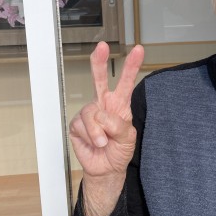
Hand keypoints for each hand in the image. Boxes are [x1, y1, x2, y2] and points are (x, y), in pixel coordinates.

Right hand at [69, 42, 143, 215]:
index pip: (126, 82)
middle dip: (99, 62)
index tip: (138, 49)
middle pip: (100, 80)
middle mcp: (103, 104)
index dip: (132, 65)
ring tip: (104, 142)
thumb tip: (102, 117)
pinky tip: (94, 143)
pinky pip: (82, 126)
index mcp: (120, 104)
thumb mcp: (128, 138)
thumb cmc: (119, 150)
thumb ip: (119, 125)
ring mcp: (89, 113)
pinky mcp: (77, 124)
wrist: (106, 168)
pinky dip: (90, 137)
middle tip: (102, 47)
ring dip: (98, 131)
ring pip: (91, 112)